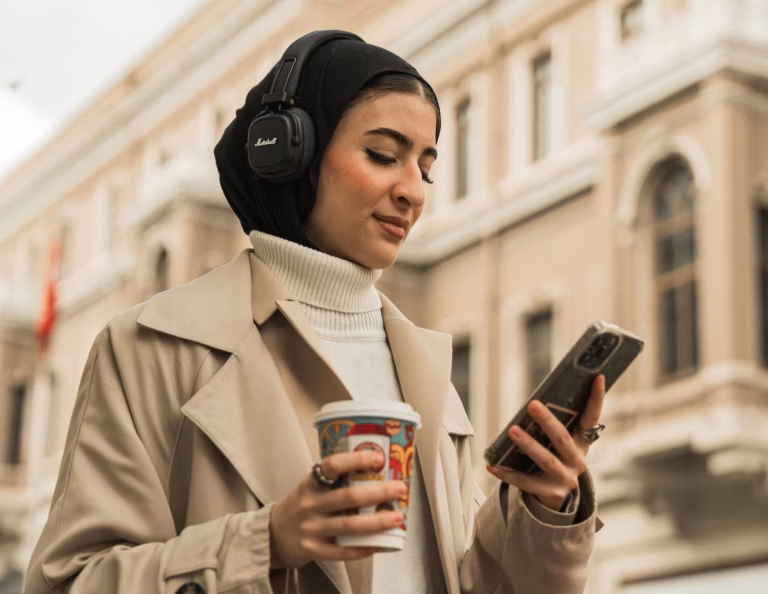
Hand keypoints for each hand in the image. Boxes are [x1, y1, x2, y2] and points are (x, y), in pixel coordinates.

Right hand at [269, 450, 407, 568]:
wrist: (272, 535)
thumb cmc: (301, 505)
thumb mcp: (311, 487)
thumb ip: (335, 480)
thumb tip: (376, 471)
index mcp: (311, 483)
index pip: (332, 465)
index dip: (357, 460)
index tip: (379, 458)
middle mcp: (310, 504)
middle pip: (349, 497)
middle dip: (379, 492)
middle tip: (401, 489)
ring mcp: (311, 528)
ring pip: (350, 525)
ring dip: (377, 522)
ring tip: (398, 517)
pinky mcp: (312, 550)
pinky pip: (342, 551)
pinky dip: (363, 548)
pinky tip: (379, 544)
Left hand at [486, 374, 605, 509]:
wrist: (558, 501)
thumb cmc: (555, 461)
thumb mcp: (561, 446)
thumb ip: (553, 428)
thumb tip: (533, 402)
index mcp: (582, 444)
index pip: (591, 418)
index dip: (596, 398)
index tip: (598, 377)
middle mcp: (577, 461)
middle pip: (562, 438)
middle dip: (547, 421)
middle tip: (532, 404)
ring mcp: (565, 479)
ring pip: (546, 460)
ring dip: (529, 445)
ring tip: (512, 431)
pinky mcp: (550, 493)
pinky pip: (526, 482)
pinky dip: (508, 474)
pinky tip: (492, 465)